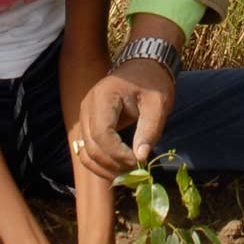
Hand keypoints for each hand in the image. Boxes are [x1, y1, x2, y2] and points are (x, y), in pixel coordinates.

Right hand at [76, 58, 173, 179]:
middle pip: (92, 146)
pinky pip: (88, 150)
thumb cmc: (152, 83)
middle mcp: (87, 107)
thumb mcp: (158, 104)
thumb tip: (141, 158)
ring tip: (129, 175)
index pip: (101, 134)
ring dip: (105, 169)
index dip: (117, 153)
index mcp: (103, 97)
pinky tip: (119, 171)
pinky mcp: (88, 125)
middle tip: (137, 173)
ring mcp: (85, 117)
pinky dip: (101, 164)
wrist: (143, 68)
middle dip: (113, 165)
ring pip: (86, 153)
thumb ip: (149, 129)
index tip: (138, 162)